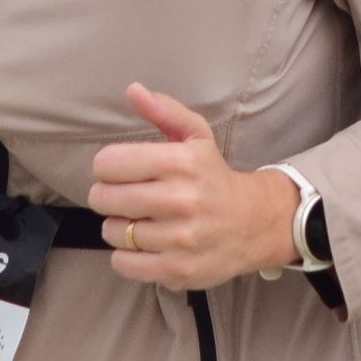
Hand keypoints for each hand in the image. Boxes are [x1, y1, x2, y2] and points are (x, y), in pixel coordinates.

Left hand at [88, 84, 298, 290]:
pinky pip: (123, 263)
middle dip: (109, 196)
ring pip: (112, 232)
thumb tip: (133, 90)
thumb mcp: (196, 137)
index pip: (108, 163)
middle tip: (128, 197)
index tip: (121, 170)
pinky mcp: (177, 270)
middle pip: (104, 198)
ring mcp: (179, 239)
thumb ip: (164, 112)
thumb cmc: (214, 177)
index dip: (108, 166)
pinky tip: (144, 244)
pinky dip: (126, 255)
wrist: (255, 223)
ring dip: (119, 227)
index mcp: (181, 163)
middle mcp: (180, 200)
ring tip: (140, 221)